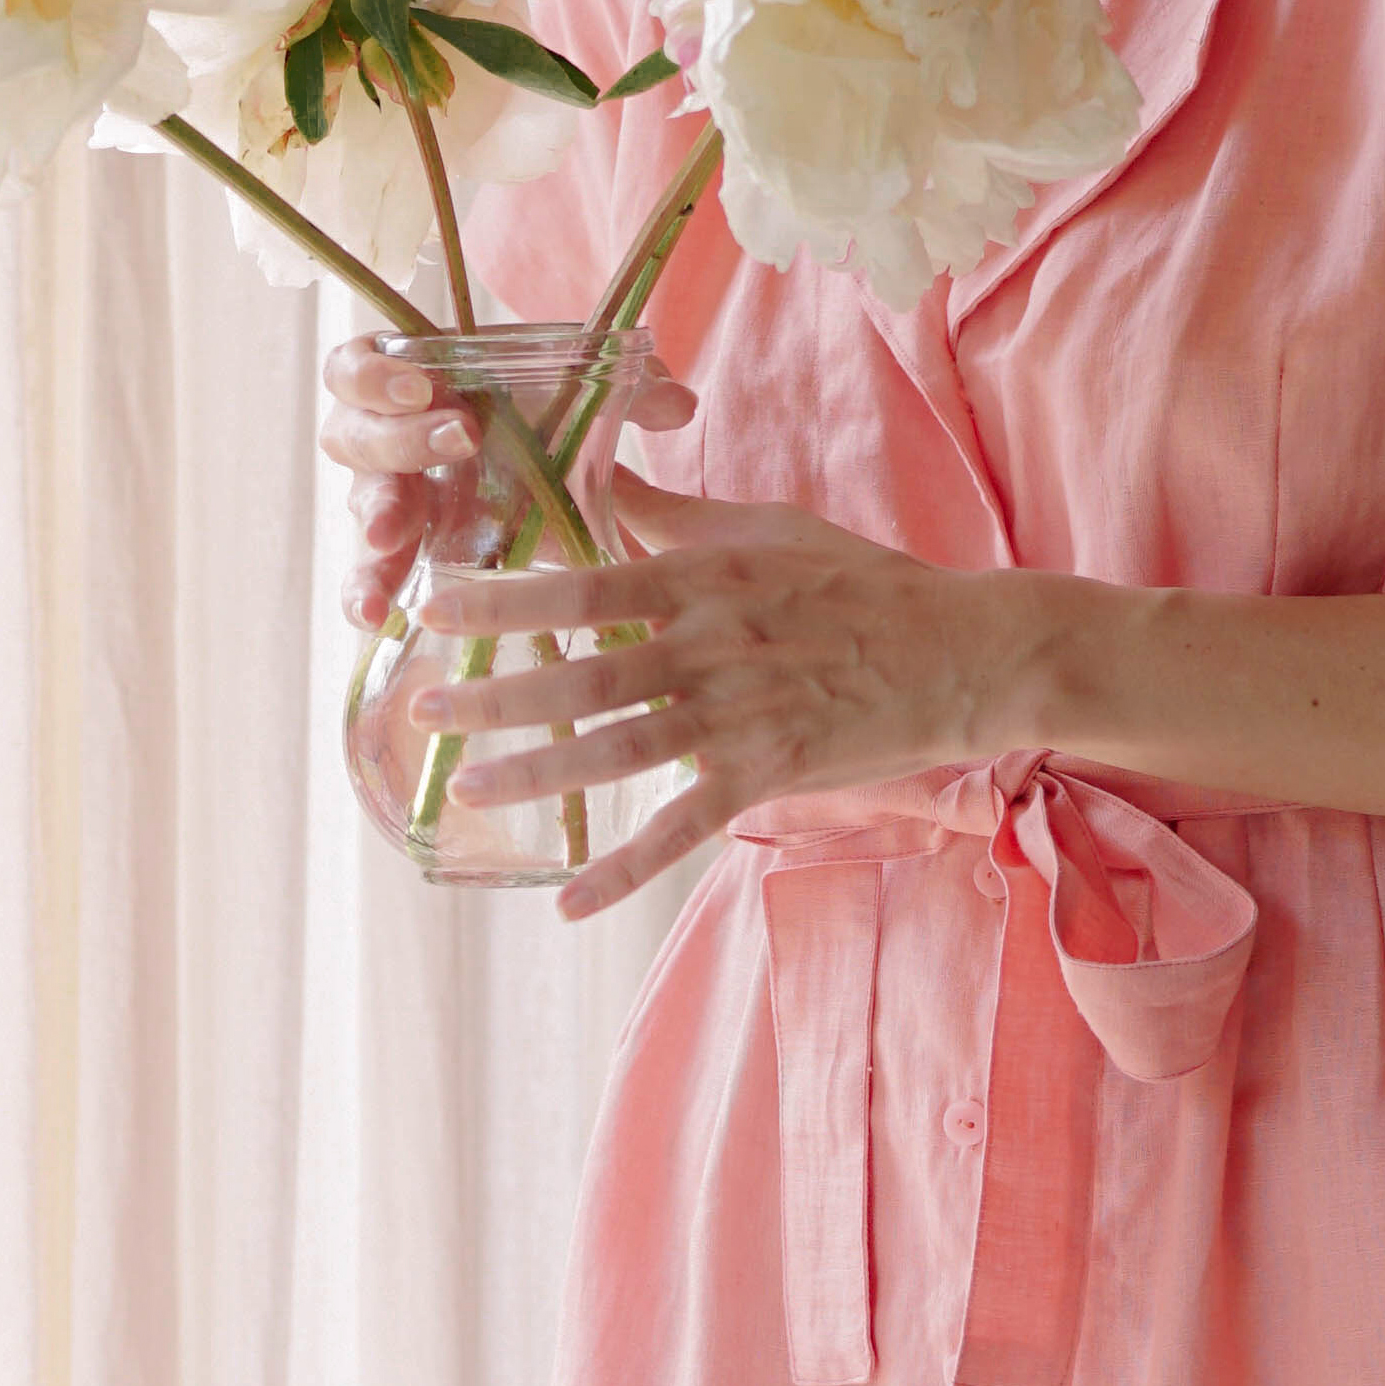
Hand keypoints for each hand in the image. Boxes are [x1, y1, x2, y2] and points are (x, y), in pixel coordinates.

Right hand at [318, 328, 700, 635]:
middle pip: (357, 435)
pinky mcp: (399, 559)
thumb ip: (625, 394)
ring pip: (359, 509)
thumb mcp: (577, 401)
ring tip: (390, 543)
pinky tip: (376, 616)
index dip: (380, 376)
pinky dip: (364, 592)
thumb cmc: (535, 421)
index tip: (426, 386)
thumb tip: (679, 404)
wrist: (535, 479)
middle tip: (459, 443)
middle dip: (402, 439)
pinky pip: (367, 576)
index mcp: (409, 386)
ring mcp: (385, 503)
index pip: (360, 367)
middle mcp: (383, 442)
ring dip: (374, 525)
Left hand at [405, 458, 1021, 919]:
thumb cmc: (865, 585)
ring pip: (618, 748)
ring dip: (538, 772)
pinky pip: (680, 828)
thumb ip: (680, 518)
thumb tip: (606, 483)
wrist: (963, 653)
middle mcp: (711, 645)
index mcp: (705, 578)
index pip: (586, 584)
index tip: (435, 605)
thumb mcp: (770, 530)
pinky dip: (624, 869)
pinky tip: (569, 902)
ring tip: (468, 788)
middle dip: (497, 693)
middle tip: (421, 709)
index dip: (506, 597)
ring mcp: (739, 715)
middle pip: (584, 671)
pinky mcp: (768, 773)